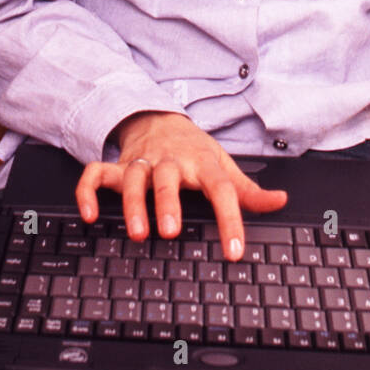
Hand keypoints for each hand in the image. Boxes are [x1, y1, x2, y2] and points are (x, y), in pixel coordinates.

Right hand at [75, 111, 287, 260]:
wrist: (161, 118)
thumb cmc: (195, 151)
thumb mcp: (224, 166)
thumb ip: (250, 190)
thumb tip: (280, 201)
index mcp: (202, 163)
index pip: (221, 189)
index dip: (230, 220)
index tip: (234, 251)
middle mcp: (170, 161)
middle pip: (168, 177)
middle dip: (168, 203)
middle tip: (171, 231)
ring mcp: (141, 162)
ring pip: (133, 177)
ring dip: (133, 203)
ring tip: (138, 232)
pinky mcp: (117, 165)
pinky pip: (96, 174)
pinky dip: (89, 191)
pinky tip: (90, 215)